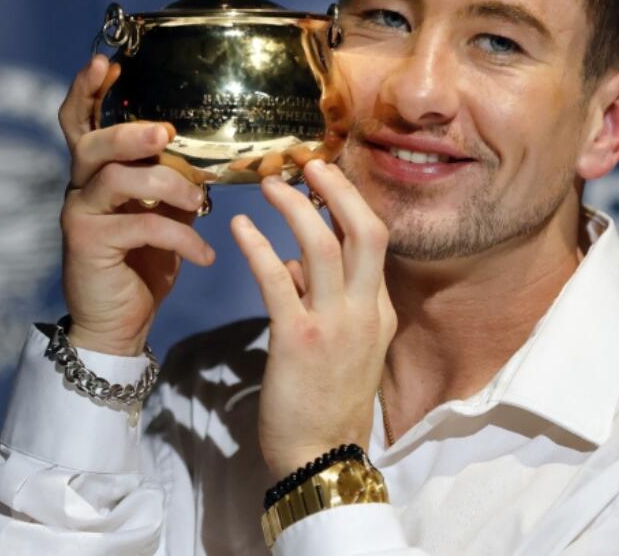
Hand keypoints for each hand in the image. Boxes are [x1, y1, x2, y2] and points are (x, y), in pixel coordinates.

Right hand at [58, 56, 215, 355]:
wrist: (121, 322)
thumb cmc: (144, 262)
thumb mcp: (164, 213)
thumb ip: (173, 179)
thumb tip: (210, 152)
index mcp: (97, 171)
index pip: (79, 120)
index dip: (87, 89)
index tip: (108, 62)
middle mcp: (80, 187)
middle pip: (93, 143)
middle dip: (130, 132)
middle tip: (164, 133)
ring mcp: (80, 214)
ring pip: (116, 179)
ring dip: (168, 186)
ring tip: (202, 204)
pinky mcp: (88, 245)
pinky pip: (139, 227)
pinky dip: (181, 238)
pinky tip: (205, 254)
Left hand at [230, 159, 395, 477]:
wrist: (323, 456)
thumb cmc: (329, 401)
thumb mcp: (344, 344)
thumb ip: (323, 298)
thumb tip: (294, 262)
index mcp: (378, 309)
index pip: (374, 241)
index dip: (350, 202)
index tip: (324, 179)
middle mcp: (365, 310)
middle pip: (365, 230)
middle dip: (338, 189)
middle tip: (309, 163)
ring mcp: (336, 324)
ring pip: (323, 245)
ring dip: (296, 207)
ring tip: (270, 184)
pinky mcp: (298, 340)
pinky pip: (278, 280)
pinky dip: (258, 247)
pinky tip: (239, 228)